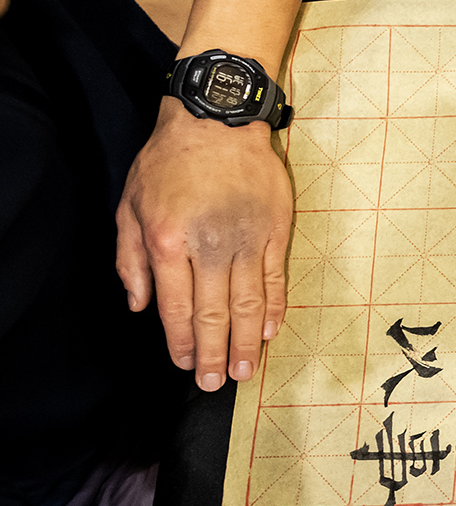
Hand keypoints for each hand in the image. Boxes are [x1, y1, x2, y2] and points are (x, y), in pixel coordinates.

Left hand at [115, 98, 293, 389]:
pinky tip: (270, 331)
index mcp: (168, 240)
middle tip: (218, 383)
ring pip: (249, 303)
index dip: (183, 341)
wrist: (217, 121)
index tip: (187, 365)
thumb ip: (129, 259)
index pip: (176, 306)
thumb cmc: (169, 161)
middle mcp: (209, 245)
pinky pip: (275, 278)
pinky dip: (274, 308)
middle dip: (216, 353)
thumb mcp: (129, 205)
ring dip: (248, 342)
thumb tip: (139, 306)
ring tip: (247, 370)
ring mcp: (247, 239)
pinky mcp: (275, 230)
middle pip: (215, 313)